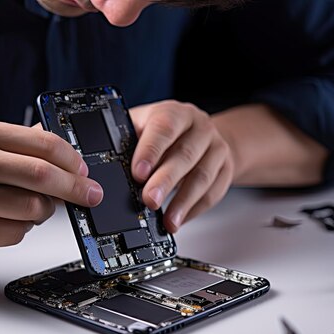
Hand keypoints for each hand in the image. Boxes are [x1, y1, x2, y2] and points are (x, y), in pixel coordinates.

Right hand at [0, 119, 102, 261]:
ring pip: (33, 209)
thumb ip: (16, 143)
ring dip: (44, 210)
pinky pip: (15, 233)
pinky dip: (21, 228)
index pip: (43, 144)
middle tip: (89, 195)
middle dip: (76, 188)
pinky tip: (7, 219)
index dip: (72, 160)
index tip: (84, 171)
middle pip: (43, 176)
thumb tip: (60, 148)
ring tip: (33, 205)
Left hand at [130, 100, 234, 232]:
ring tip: (168, 220)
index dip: (151, 151)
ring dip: (183, 202)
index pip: (164, 128)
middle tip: (150, 199)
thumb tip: (107, 163)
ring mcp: (216, 148)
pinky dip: (195, 210)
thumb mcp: (144, 125)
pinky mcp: (226, 170)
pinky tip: (180, 219)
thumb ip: (127, 140)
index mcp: (176, 113)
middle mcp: (200, 128)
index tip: (138, 173)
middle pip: (184, 155)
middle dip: (165, 180)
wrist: (204, 134)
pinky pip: (213, 193)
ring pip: (202, 177)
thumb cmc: (167, 133)